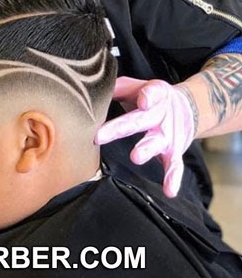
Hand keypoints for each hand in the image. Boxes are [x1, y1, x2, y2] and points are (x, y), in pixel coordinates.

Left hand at [95, 77, 195, 197]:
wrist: (187, 107)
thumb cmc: (149, 96)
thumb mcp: (136, 86)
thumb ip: (116, 88)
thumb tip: (89, 88)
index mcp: (153, 95)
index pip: (151, 93)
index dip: (147, 96)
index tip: (143, 101)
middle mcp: (160, 115)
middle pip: (139, 121)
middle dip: (120, 128)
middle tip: (100, 136)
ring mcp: (167, 135)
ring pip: (156, 143)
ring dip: (146, 150)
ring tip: (135, 157)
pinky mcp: (174, 151)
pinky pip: (174, 166)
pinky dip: (173, 178)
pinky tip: (169, 191)